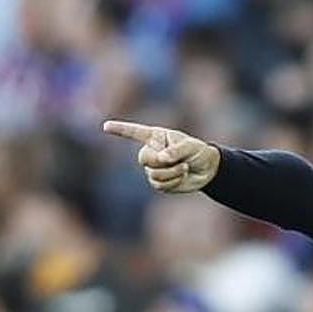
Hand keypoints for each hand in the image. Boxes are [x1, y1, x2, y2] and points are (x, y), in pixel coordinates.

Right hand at [103, 120, 220, 192]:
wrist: (207, 169)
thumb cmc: (198, 151)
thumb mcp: (190, 147)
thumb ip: (175, 151)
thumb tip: (161, 159)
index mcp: (156, 137)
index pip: (135, 132)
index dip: (120, 130)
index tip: (105, 126)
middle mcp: (152, 151)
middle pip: (144, 158)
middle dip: (159, 161)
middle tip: (174, 160)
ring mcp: (154, 168)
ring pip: (153, 174)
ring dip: (171, 172)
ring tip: (184, 167)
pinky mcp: (159, 182)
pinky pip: (160, 184)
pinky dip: (173, 180)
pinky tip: (182, 175)